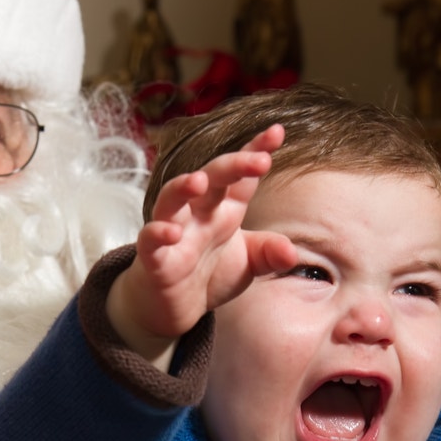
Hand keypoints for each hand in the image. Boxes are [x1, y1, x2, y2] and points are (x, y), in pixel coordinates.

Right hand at [107, 124, 297, 367]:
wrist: (171, 308)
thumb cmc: (208, 276)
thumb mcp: (246, 264)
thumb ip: (268, 254)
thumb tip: (291, 252)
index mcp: (223, 210)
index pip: (240, 176)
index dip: (255, 151)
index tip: (277, 132)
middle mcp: (197, 214)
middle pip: (211, 179)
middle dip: (233, 165)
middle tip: (259, 160)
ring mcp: (173, 233)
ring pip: (172, 199)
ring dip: (182, 187)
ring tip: (199, 181)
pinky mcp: (153, 258)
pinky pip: (150, 240)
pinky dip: (157, 233)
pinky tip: (171, 232)